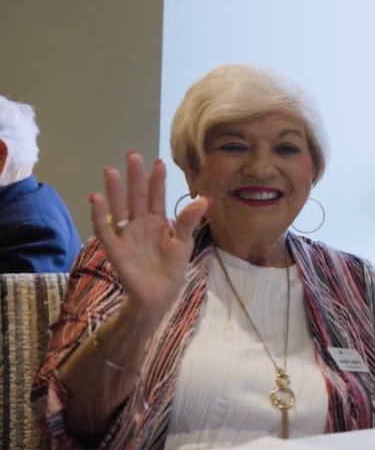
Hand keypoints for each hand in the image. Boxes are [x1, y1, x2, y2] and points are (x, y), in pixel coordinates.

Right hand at [89, 153, 209, 319]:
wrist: (160, 294)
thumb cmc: (171, 267)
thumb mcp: (183, 242)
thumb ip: (188, 220)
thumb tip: (204, 199)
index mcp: (157, 220)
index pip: (156, 196)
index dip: (157, 180)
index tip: (159, 162)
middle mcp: (139, 223)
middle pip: (136, 196)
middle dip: (134, 177)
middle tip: (133, 155)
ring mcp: (126, 234)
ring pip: (119, 208)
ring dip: (114, 191)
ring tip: (111, 171)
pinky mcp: (115, 248)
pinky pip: (104, 229)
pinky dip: (99, 215)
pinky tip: (95, 198)